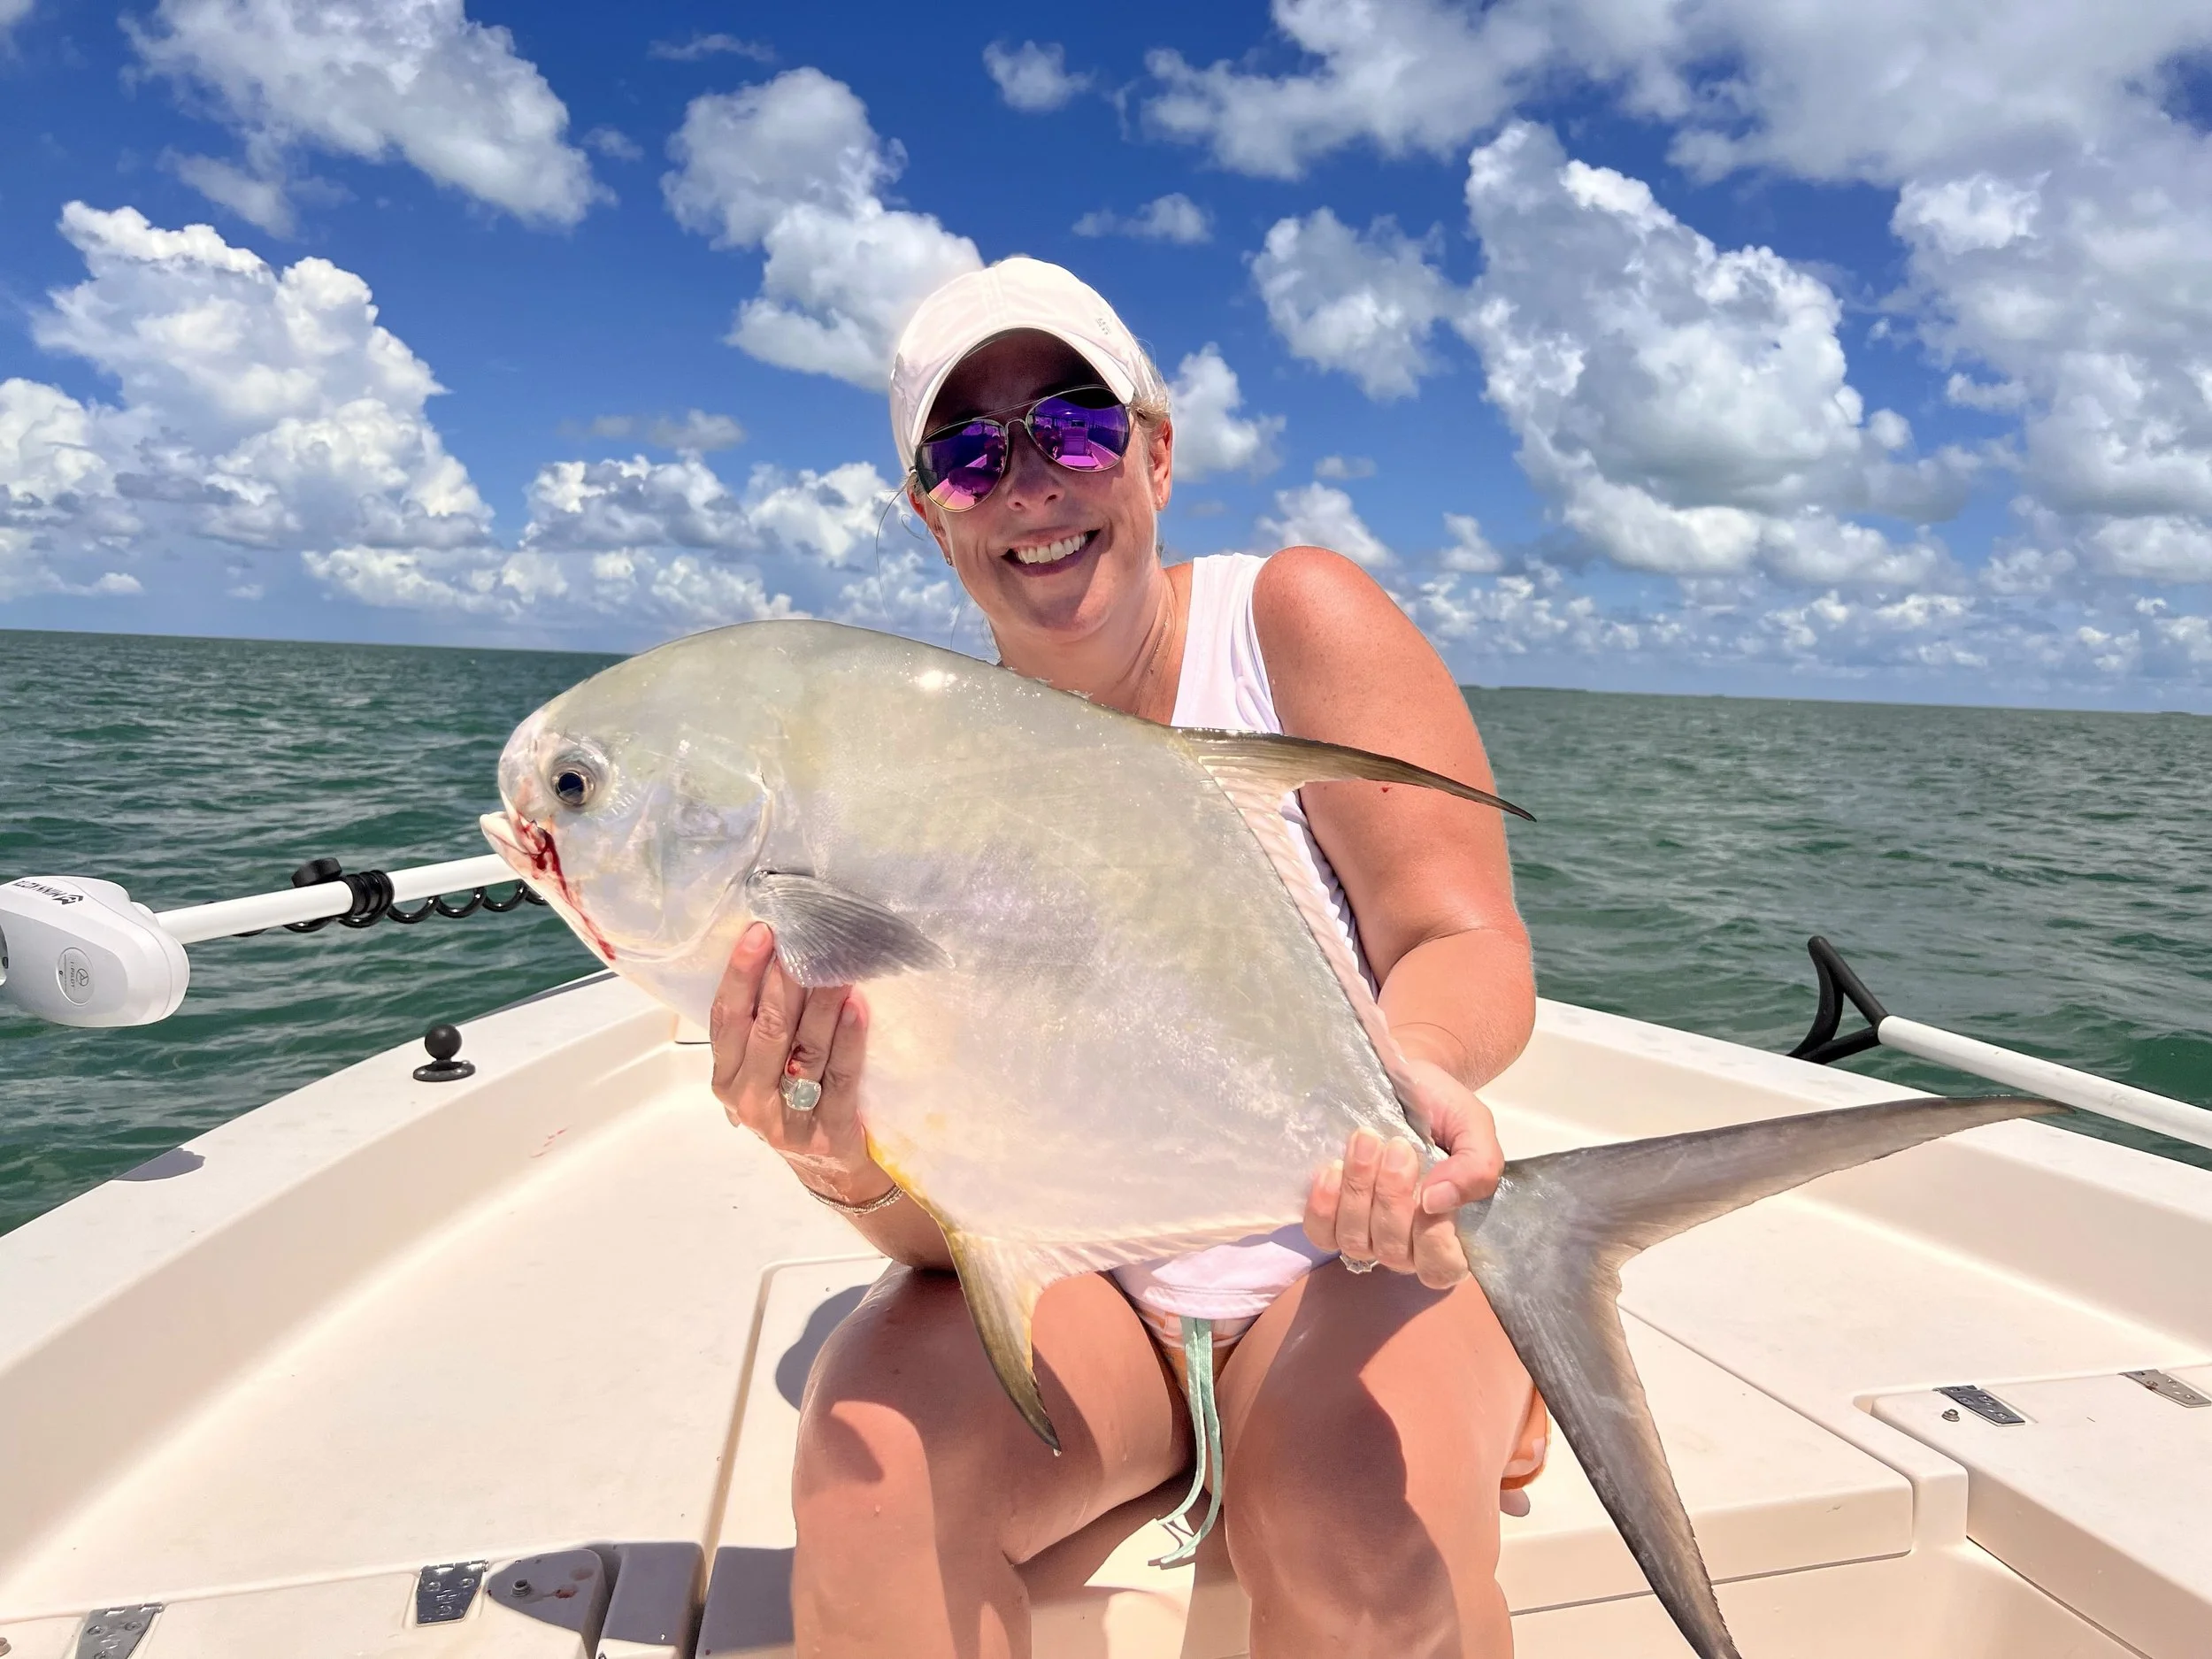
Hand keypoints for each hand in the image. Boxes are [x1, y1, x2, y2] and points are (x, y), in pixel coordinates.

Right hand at [709, 921, 890, 1204]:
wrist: (829, 1171)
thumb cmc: (791, 1104)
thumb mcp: (761, 1074)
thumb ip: (759, 1029)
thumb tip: (776, 955)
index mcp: (727, 1079)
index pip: (727, 1018)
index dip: (741, 974)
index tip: (760, 932)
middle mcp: (750, 1100)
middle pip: (767, 1031)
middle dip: (784, 980)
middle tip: (803, 938)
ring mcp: (790, 1120)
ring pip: (806, 1049)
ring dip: (822, 1002)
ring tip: (837, 962)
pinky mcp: (830, 1132)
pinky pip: (841, 1076)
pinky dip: (850, 1038)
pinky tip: (857, 1005)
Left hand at [1303, 1058, 1502, 1288]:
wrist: (1404, 1080)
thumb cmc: (1443, 1109)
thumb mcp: (1474, 1126)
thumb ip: (1477, 1167)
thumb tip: (1437, 1203)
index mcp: (1451, 1232)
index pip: (1442, 1269)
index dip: (1433, 1240)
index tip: (1428, 1186)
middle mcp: (1408, 1244)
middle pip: (1394, 1252)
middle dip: (1392, 1198)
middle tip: (1396, 1147)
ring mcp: (1367, 1233)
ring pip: (1356, 1242)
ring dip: (1359, 1193)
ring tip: (1365, 1143)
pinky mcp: (1332, 1217)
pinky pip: (1321, 1234)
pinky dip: (1324, 1207)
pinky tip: (1331, 1170)